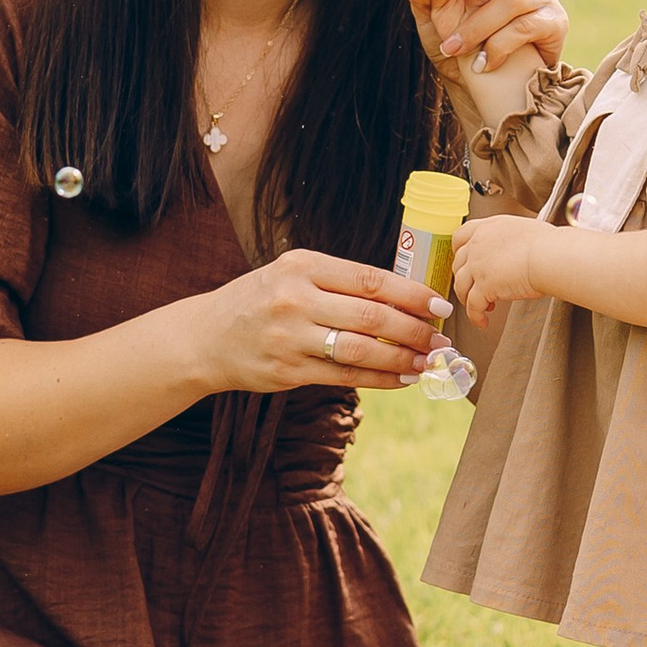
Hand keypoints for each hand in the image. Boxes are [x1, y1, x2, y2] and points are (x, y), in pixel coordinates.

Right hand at [193, 248, 449, 395]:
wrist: (205, 337)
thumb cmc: (262, 300)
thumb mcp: (292, 274)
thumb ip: (340, 281)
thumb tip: (405, 296)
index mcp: (302, 266)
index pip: (369, 279)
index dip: (411, 294)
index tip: (439, 305)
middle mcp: (295, 299)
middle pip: (370, 316)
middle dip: (413, 330)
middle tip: (440, 339)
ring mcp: (290, 338)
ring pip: (361, 350)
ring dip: (401, 358)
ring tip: (427, 362)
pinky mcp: (287, 371)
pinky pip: (344, 377)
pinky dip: (379, 379)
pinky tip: (402, 379)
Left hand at [452, 215, 553, 332]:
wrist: (550, 256)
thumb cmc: (548, 244)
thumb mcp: (522, 230)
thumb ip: (508, 239)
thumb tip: (514, 249)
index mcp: (488, 228)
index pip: (460, 237)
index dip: (459, 251)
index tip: (464, 260)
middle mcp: (478, 244)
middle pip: (458, 264)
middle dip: (465, 278)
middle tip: (474, 286)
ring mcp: (478, 265)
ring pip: (461, 286)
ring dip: (467, 298)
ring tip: (479, 306)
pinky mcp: (484, 287)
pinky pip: (473, 306)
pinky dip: (476, 316)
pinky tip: (482, 321)